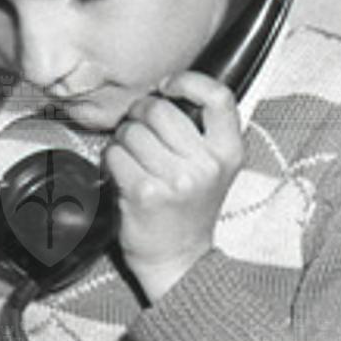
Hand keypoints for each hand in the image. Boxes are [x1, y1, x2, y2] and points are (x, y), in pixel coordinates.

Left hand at [104, 71, 243, 301]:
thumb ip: (202, 132)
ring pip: (133, 131)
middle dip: (140, 114)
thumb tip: (164, 90)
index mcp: (229, 153)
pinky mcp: (145, 193)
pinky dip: (111, 159)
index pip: (218, 97)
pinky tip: (121, 173)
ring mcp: (177, 180)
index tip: (168, 87)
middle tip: (139, 130)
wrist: (179, 259)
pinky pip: (115, 154)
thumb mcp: (214, 167)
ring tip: (132, 157)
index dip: (188, 81)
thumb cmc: (190, 208)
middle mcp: (207, 165)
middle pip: (161, 110)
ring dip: (123, 139)